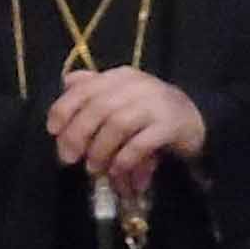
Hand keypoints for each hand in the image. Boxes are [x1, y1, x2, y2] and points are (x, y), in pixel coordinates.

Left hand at [46, 64, 207, 204]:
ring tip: (94, 168)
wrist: (196, 120)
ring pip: (118, 124)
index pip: (85, 88)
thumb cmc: (150, 113)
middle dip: (78, 135)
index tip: (52, 130)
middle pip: (99, 107)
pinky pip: (141, 143)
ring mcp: (156, 104)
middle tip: (69, 159)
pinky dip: (124, 159)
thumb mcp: (121, 97)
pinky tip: (117, 172)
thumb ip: (94, 89)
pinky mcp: (171, 125)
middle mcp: (138, 85)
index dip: (64, 109)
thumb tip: (67, 82)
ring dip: (100, 150)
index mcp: (120, 76)